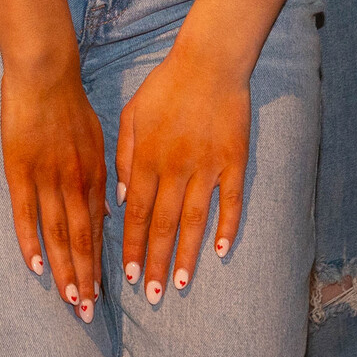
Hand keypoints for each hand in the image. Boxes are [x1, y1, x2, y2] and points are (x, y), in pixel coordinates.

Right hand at [0, 56, 106, 321]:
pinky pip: (26, 214)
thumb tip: (108, 206)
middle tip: (88, 312)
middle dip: (87, 279)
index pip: (99, 230)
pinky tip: (36, 267)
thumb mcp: (98, 137)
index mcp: (96, 175)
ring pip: (58, 235)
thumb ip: (102, 174)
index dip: (100, 262)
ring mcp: (48, 178)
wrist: (45, 72)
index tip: (102, 291)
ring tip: (70, 300)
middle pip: (82, 240)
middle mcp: (76, 183)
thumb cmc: (70, 101)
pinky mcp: (20, 171)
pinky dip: (31, 242)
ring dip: (64, 271)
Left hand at [115, 43, 251, 303]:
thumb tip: (123, 198)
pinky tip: (221, 250)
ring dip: (187, 255)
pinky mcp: (233, 161)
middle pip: (164, 224)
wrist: (208, 62)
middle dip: (157, 262)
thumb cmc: (165, 87)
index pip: (137, 213)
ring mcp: (207, 166)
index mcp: (147, 158)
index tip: (128, 277)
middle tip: (153, 295)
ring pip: (195, 220)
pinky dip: (227, 226)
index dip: (133, 246)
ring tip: (181, 284)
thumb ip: (124, 157)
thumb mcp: (130, 115)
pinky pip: (231, 200)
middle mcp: (175, 168)